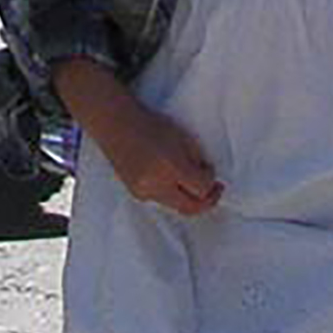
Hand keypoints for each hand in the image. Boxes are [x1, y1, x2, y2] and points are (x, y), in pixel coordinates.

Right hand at [84, 97, 221, 217]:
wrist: (116, 125)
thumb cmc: (150, 125)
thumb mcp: (182, 137)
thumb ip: (196, 159)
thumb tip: (206, 178)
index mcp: (171, 166)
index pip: (201, 188)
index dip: (211, 181)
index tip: (210, 171)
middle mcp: (157, 184)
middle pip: (191, 207)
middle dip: (207, 201)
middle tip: (215, 191)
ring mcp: (145, 192)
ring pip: (177, 206)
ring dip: (189, 198)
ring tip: (195, 185)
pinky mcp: (137, 194)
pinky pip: (162, 201)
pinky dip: (173, 194)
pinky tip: (174, 181)